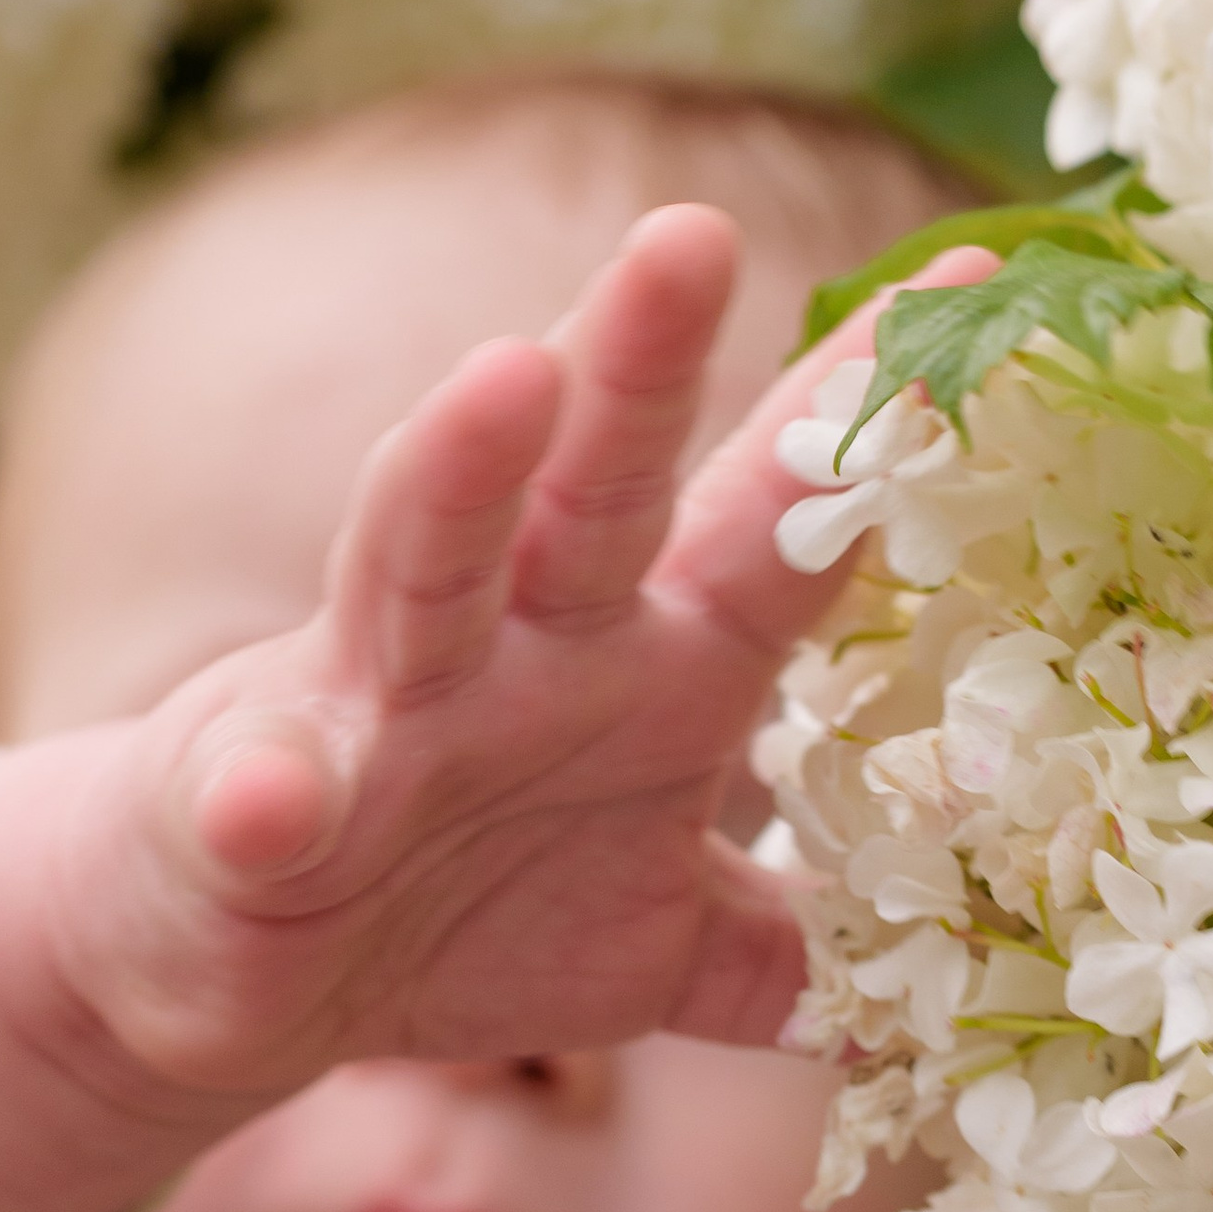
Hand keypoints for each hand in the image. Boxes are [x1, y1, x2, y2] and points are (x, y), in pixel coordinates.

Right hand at [61, 218, 1007, 1102]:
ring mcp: (382, 714)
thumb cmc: (460, 912)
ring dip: (458, 474)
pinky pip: (265, 798)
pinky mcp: (255, 805)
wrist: (242, 974)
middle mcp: (524, 655)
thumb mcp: (661, 948)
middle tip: (696, 233)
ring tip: (503, 378)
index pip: (775, 531)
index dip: (865, 424)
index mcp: (652, 673)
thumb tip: (963, 979)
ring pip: (423, 568)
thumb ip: (800, 953)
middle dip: (645, 366)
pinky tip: (268, 797)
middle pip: (599, 492)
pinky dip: (264, 793)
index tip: (970, 280)